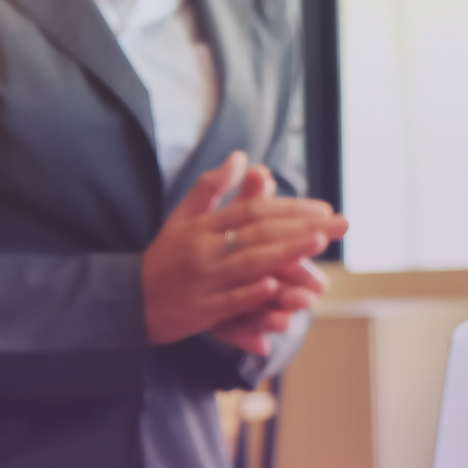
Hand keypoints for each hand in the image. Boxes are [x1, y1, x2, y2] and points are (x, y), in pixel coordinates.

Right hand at [141, 152, 346, 346]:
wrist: (127, 300)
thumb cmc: (163, 259)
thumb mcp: (181, 218)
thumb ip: (210, 188)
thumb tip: (240, 156)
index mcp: (203, 227)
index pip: (252, 211)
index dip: (289, 207)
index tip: (324, 209)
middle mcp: (204, 250)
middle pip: (257, 233)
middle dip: (301, 227)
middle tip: (339, 224)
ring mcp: (202, 281)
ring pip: (247, 263)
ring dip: (284, 253)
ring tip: (316, 243)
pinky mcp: (199, 311)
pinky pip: (228, 302)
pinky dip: (249, 294)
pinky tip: (274, 286)